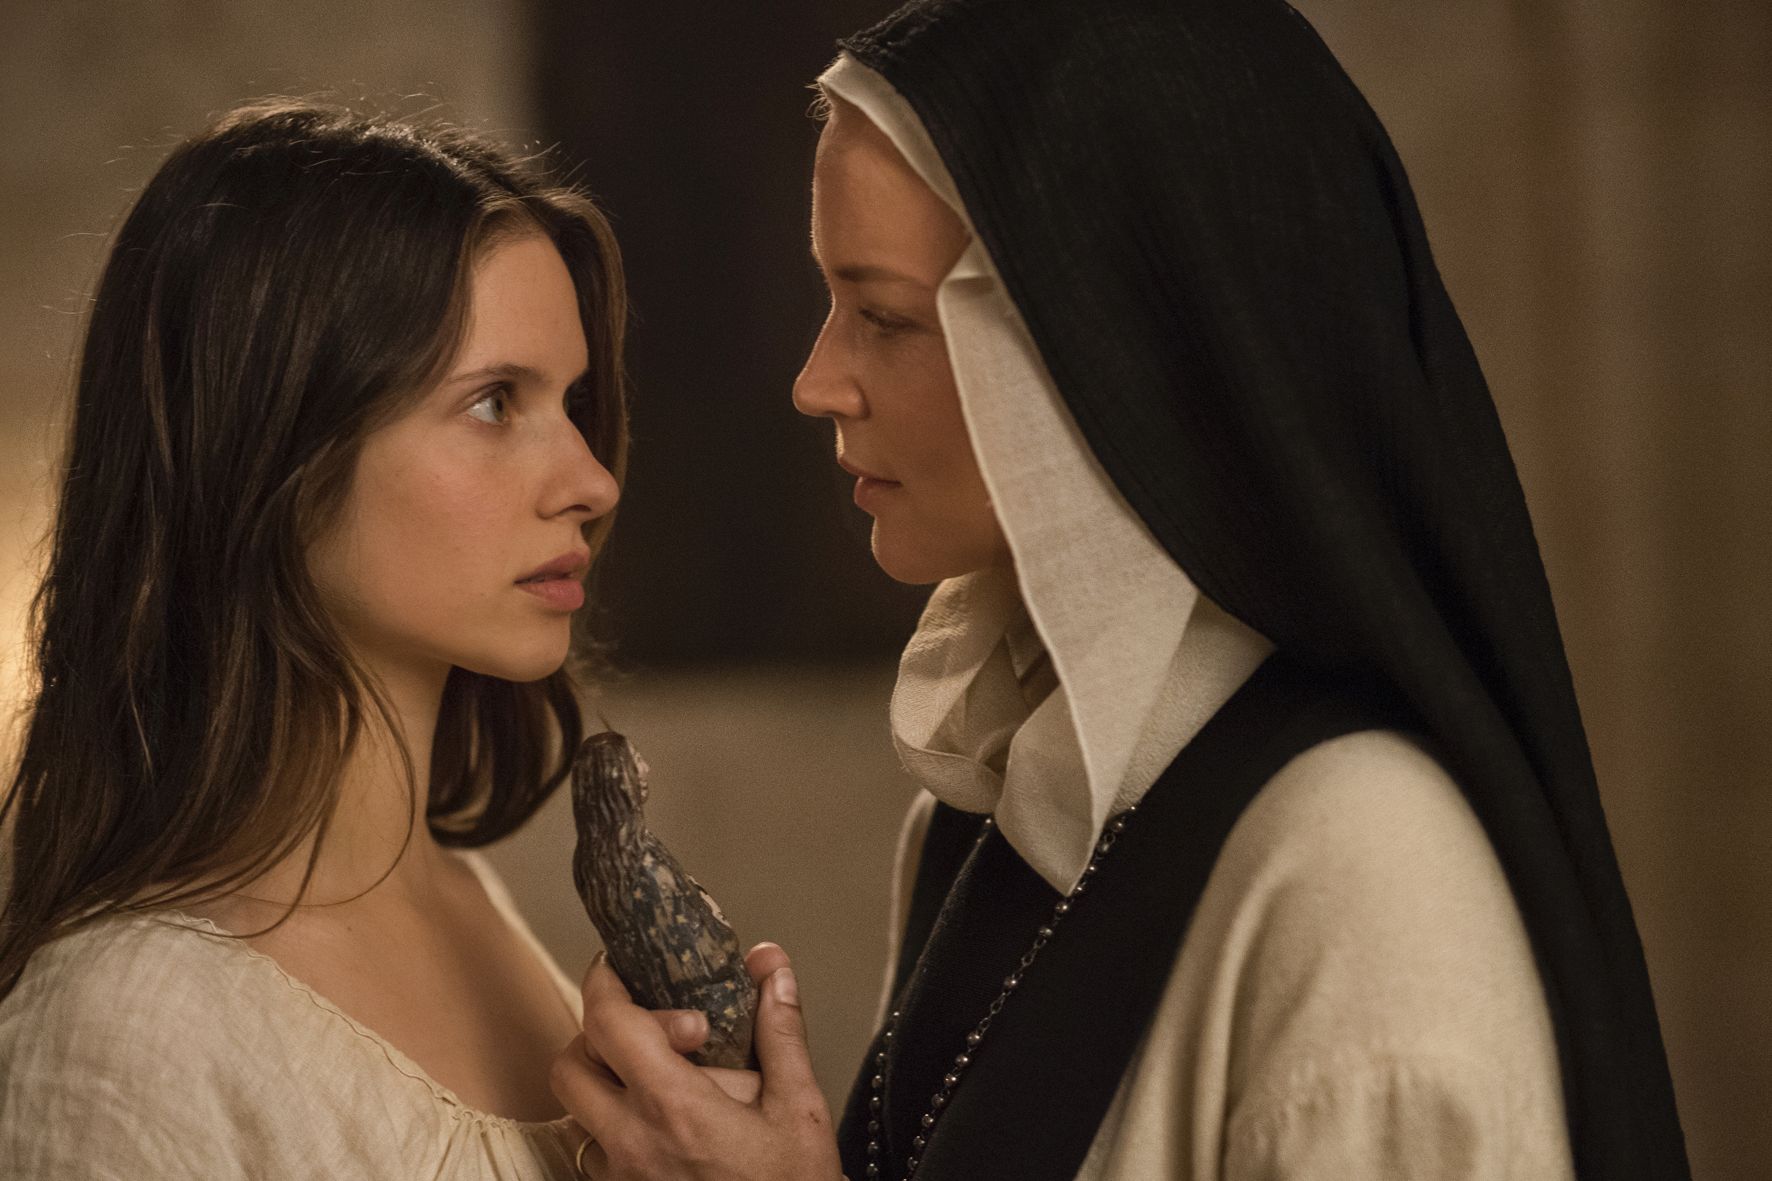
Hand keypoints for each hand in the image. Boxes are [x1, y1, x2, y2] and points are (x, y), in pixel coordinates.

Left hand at [550, 943, 842, 1180]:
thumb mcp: (800, 1109)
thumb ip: (780, 1031)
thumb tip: (770, 966)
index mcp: (674, 1109)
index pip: (608, 1025)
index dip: (605, 984)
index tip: (619, 968)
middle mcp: (632, 1146)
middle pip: (570, 1065)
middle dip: (601, 1034)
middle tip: (654, 1029)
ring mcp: (621, 1180)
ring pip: (579, 1112)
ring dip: (609, 1083)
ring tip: (667, 1081)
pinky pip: (598, 1151)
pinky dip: (620, 1124)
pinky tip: (668, 1126)